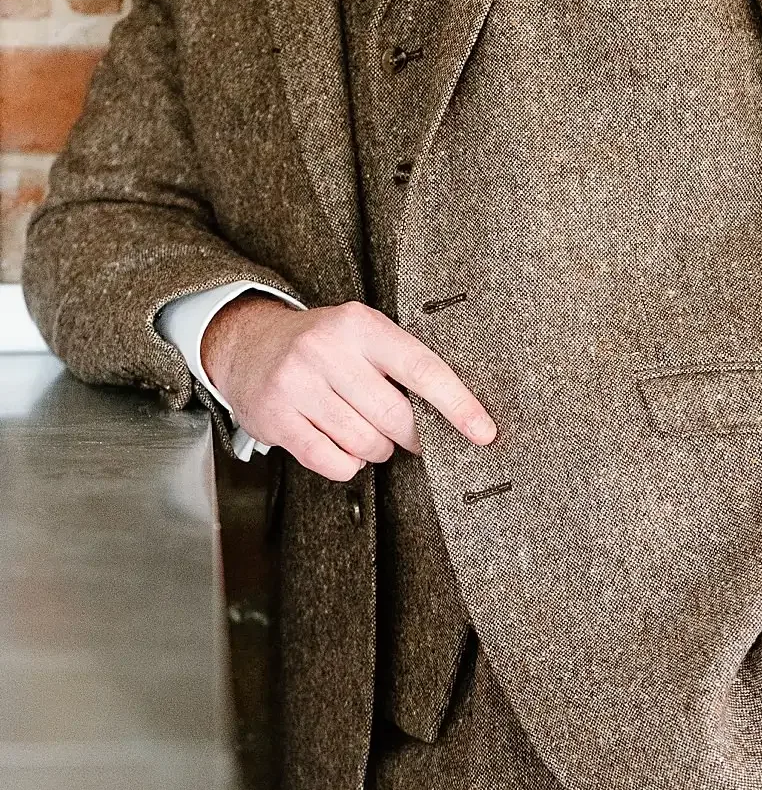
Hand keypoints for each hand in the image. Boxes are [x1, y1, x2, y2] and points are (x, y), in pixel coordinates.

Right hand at [200, 296, 496, 481]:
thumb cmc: (324, 343)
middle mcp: (327, 351)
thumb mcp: (363, 333)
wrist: (249, 344)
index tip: (484, 432)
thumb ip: (402, 361)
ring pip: (365, 442)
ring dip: (379, 450)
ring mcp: (297, 385)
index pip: (423, 369)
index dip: (458, 405)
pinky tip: (344, 447)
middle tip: (414, 438)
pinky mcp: (275, 419)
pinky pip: (332, 462)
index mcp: (361, 325)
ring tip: (370, 434)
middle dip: (413, 436)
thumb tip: (459, 411)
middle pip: (394, 416)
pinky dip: (348, 464)